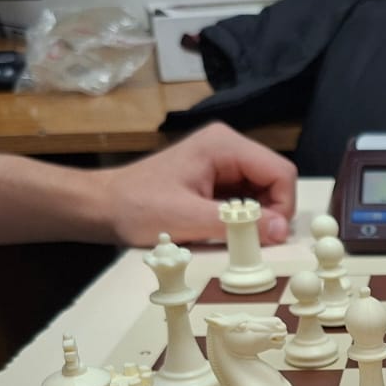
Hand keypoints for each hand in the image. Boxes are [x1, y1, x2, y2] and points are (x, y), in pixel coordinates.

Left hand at [97, 122, 296, 246]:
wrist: (103, 205)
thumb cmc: (138, 207)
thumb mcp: (188, 218)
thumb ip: (238, 224)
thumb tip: (280, 231)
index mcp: (224, 145)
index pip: (280, 171)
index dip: (282, 206)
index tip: (268, 235)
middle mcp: (228, 146)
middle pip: (274, 180)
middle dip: (271, 212)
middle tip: (253, 240)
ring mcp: (222, 161)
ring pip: (263, 191)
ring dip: (257, 217)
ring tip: (235, 236)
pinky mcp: (216, 177)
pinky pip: (246, 198)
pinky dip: (243, 218)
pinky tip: (225, 230)